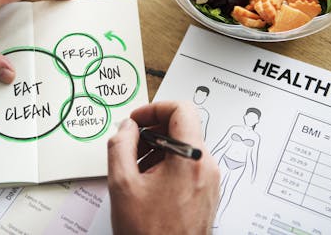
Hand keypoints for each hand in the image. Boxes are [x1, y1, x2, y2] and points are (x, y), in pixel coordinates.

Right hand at [107, 101, 219, 234]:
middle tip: (130, 145)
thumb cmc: (149, 233)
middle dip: (152, 131)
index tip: (136, 120)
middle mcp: (207, 167)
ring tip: (136, 170)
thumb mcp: (122, 184)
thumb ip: (120, 145)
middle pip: (182, 128)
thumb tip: (126, 127)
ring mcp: (210, 181)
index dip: (154, 108)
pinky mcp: (208, 194)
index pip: (182, 109)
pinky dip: (168, 165)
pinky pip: (189, 166)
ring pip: (184, 148)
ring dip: (158, 150)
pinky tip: (148, 184)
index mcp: (190, 158)